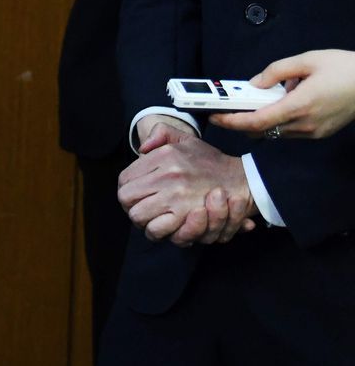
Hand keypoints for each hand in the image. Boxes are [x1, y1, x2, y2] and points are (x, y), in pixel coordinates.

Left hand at [118, 131, 254, 245]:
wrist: (241, 180)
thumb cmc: (210, 162)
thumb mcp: (186, 139)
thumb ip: (161, 134)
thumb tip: (141, 149)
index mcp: (163, 157)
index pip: (124, 179)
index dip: (126, 189)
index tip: (135, 193)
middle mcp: (167, 175)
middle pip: (126, 199)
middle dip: (130, 206)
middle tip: (141, 207)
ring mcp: (176, 196)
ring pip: (138, 216)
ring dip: (142, 220)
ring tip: (150, 218)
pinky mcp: (187, 215)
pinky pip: (157, 229)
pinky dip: (157, 231)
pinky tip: (163, 226)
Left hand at [210, 50, 354, 138]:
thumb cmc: (344, 68)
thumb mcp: (307, 60)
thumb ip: (276, 71)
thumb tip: (254, 83)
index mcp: (300, 106)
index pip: (257, 121)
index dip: (232, 121)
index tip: (215, 117)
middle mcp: (305, 124)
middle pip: (262, 129)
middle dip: (241, 121)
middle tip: (226, 108)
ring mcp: (314, 132)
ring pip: (276, 132)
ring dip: (260, 120)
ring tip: (256, 100)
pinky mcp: (320, 133)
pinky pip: (290, 131)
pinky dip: (277, 120)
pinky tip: (282, 103)